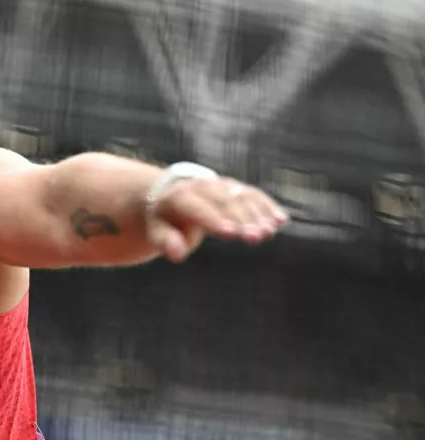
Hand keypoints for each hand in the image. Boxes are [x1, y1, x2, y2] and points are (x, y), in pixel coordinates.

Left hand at [146, 177, 287, 262]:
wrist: (173, 193)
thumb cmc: (166, 220)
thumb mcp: (158, 231)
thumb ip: (166, 242)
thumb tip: (177, 254)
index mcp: (179, 197)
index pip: (198, 208)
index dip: (214, 219)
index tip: (230, 233)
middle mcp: (203, 187)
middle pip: (224, 202)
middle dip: (241, 219)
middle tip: (255, 237)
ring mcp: (221, 185)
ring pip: (242, 197)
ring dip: (258, 214)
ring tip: (269, 232)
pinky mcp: (236, 188)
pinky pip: (254, 195)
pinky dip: (267, 206)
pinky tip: (281, 220)